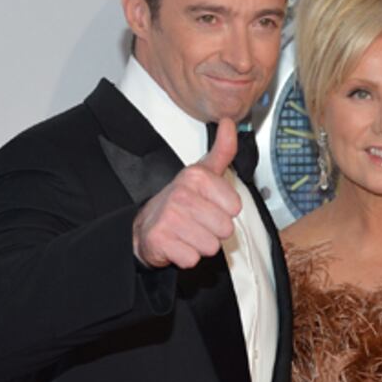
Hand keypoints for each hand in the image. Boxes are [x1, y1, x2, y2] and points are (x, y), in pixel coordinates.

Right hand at [133, 119, 241, 268]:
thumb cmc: (180, 201)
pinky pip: (192, 259)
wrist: (146, 226)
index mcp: (196, 177)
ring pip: (211, 246)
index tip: (209, 206)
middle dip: (214, 231)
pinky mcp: (160, 240)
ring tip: (188, 234)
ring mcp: (169, 217)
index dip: (225, 211)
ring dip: (201, 245)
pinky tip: (177, 244)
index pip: (235, 207)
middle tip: (198, 223)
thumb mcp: (202, 173)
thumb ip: (222, 150)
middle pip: (225, 229)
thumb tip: (229, 122)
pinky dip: (186, 256)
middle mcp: (181, 194)